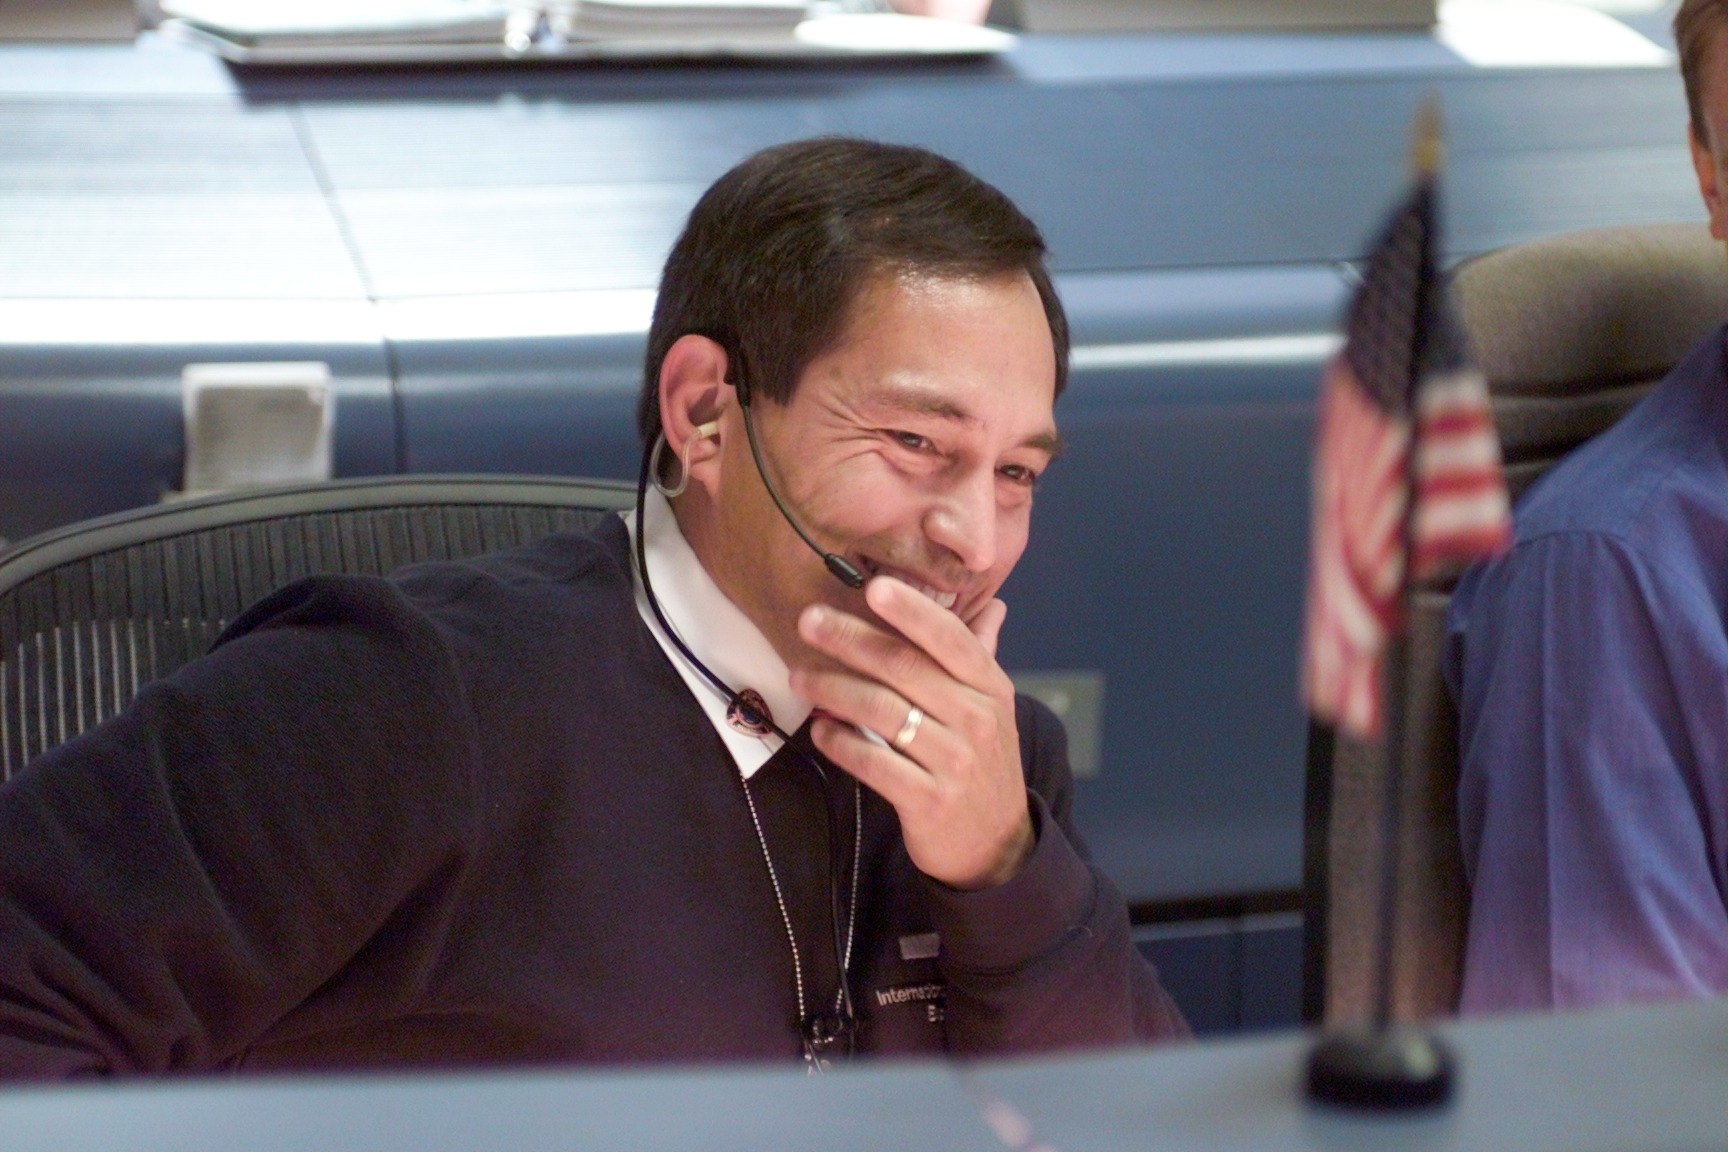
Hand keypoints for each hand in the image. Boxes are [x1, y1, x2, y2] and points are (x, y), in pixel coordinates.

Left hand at [789, 576, 1033, 889]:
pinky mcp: (929, 800)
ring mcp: (954, 761)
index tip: (873, 586)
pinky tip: (818, 729)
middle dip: (851, 640)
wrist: (997, 844)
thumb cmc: (983, 762)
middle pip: (906, 668)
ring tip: (799, 676)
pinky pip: (874, 763)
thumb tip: (993, 603)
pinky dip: (841, 743)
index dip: (912, 610)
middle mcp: (976, 719)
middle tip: (807, 621)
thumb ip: (980, 654)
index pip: (950, 638)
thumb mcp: (993, 707)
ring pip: (883, 711)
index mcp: (990, 687)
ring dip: (834, 689)